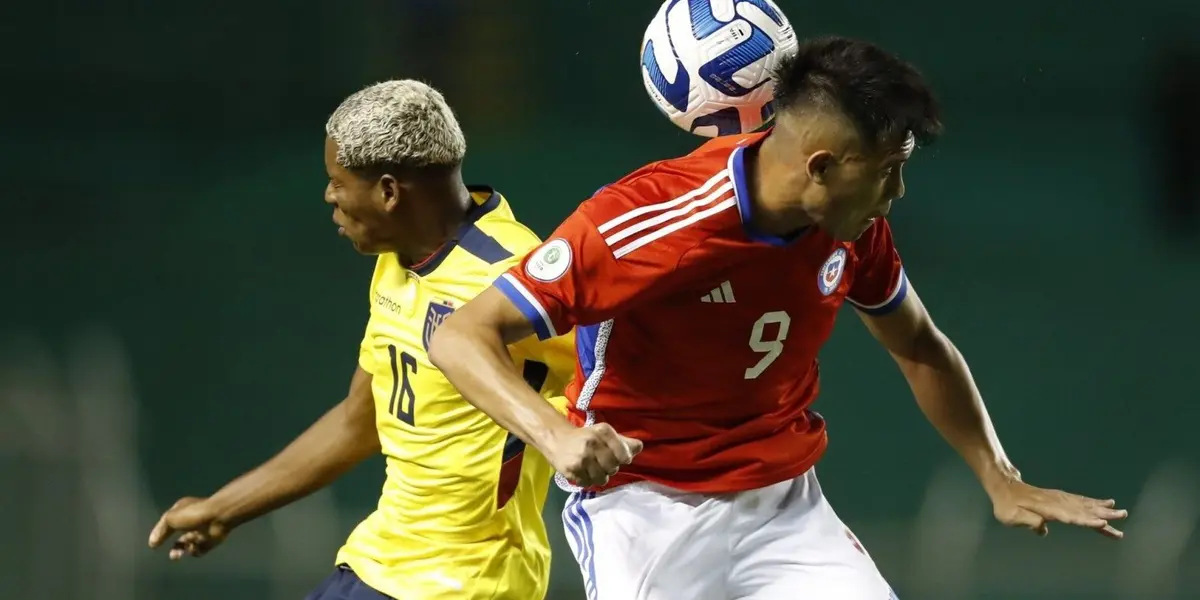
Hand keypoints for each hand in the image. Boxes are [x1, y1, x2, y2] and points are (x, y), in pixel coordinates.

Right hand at [147, 497, 231, 558]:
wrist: (218, 517)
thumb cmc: (193, 514)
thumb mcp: (171, 518)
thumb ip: (161, 531)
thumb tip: (152, 543)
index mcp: (182, 512)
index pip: (168, 524)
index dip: (161, 534)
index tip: (154, 545)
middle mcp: (191, 521)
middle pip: (179, 538)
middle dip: (175, 548)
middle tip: (173, 555)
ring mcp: (201, 531)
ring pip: (188, 546)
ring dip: (182, 551)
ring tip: (179, 554)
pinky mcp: (210, 541)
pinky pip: (199, 550)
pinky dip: (195, 551)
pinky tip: (195, 547)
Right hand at [546, 423, 642, 487]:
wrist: (557, 440)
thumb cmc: (585, 437)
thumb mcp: (604, 434)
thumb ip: (623, 442)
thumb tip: (639, 447)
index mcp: (603, 432)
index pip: (624, 455)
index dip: (623, 459)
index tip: (618, 458)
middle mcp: (592, 444)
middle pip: (613, 468)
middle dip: (610, 468)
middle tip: (602, 462)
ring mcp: (581, 459)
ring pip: (602, 478)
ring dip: (599, 475)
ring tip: (592, 467)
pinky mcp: (572, 471)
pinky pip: (588, 483)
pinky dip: (588, 480)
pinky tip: (583, 471)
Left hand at [988, 478, 1126, 538]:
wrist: (1004, 487)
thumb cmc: (1006, 506)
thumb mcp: (1010, 516)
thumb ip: (1027, 521)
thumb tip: (1042, 530)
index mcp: (1047, 509)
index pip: (1070, 516)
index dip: (1085, 520)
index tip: (1102, 523)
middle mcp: (1057, 502)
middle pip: (1083, 509)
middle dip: (1103, 514)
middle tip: (1123, 516)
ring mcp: (1059, 498)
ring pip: (1085, 504)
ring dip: (1103, 508)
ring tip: (1121, 511)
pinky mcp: (1060, 497)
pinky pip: (1080, 500)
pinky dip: (1094, 502)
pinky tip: (1105, 503)